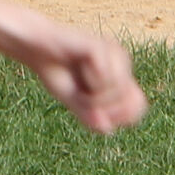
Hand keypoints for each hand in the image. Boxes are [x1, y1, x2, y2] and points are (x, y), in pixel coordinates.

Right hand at [31, 30, 148, 135]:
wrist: (37, 48)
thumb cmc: (58, 74)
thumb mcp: (75, 103)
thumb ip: (92, 118)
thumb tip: (107, 129)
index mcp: (121, 77)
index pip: (138, 107)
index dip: (119, 118)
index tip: (95, 114)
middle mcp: (122, 63)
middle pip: (130, 101)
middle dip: (105, 108)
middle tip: (84, 99)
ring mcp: (113, 52)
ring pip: (118, 89)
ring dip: (94, 96)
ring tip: (80, 81)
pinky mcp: (101, 45)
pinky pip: (105, 77)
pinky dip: (90, 80)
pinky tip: (80, 65)